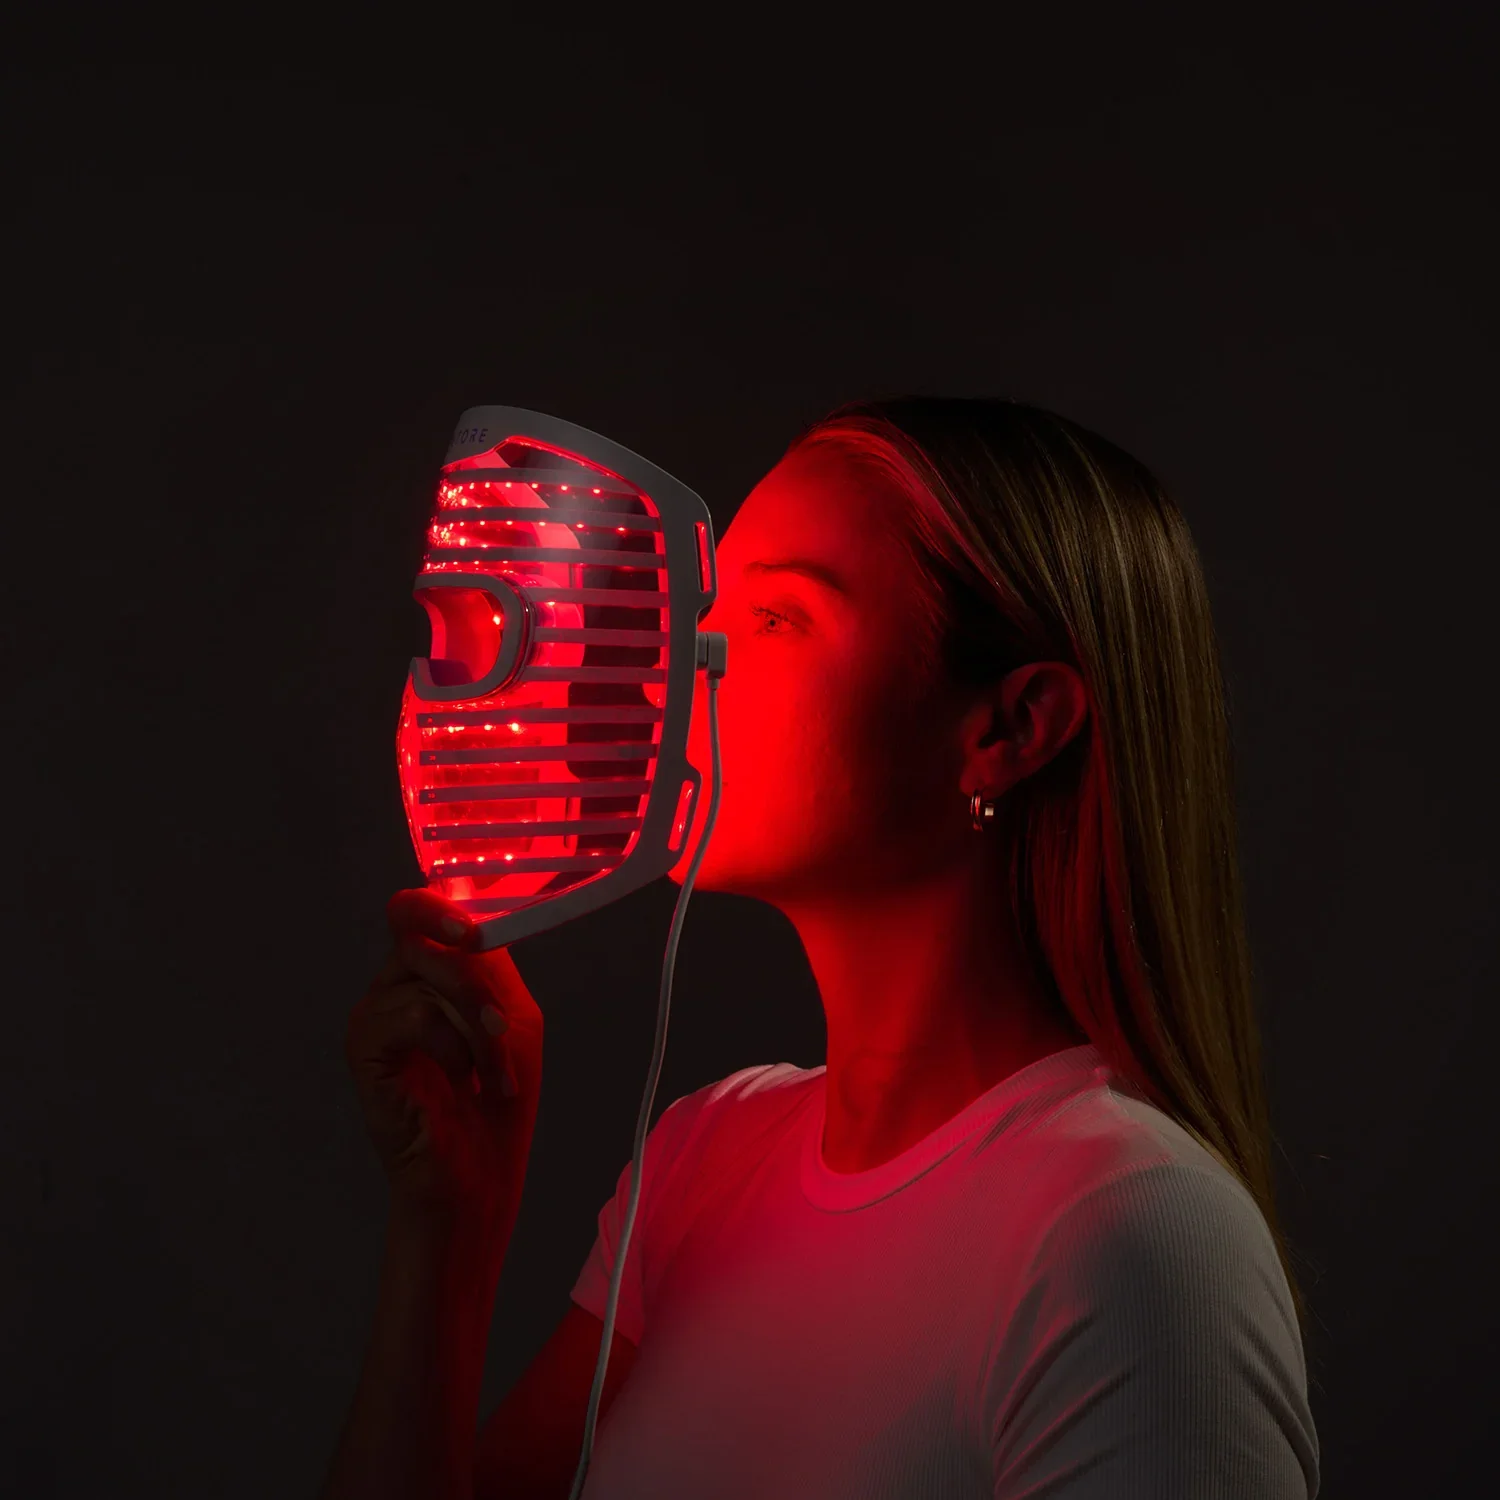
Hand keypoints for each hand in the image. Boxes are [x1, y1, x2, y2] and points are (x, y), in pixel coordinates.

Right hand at [344, 888, 543, 1223]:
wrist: (478, 1172)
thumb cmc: (496, 1098)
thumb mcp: (510, 1018)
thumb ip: (491, 965)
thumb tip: (473, 915)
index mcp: (428, 973)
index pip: (415, 911)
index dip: (437, 905)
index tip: (470, 927)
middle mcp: (395, 984)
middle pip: (422, 934)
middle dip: (477, 983)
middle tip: (502, 1030)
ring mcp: (374, 1012)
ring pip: (426, 974)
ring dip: (476, 1024)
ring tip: (490, 1072)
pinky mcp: (362, 1045)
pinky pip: (411, 1012)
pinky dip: (450, 1043)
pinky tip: (458, 1077)